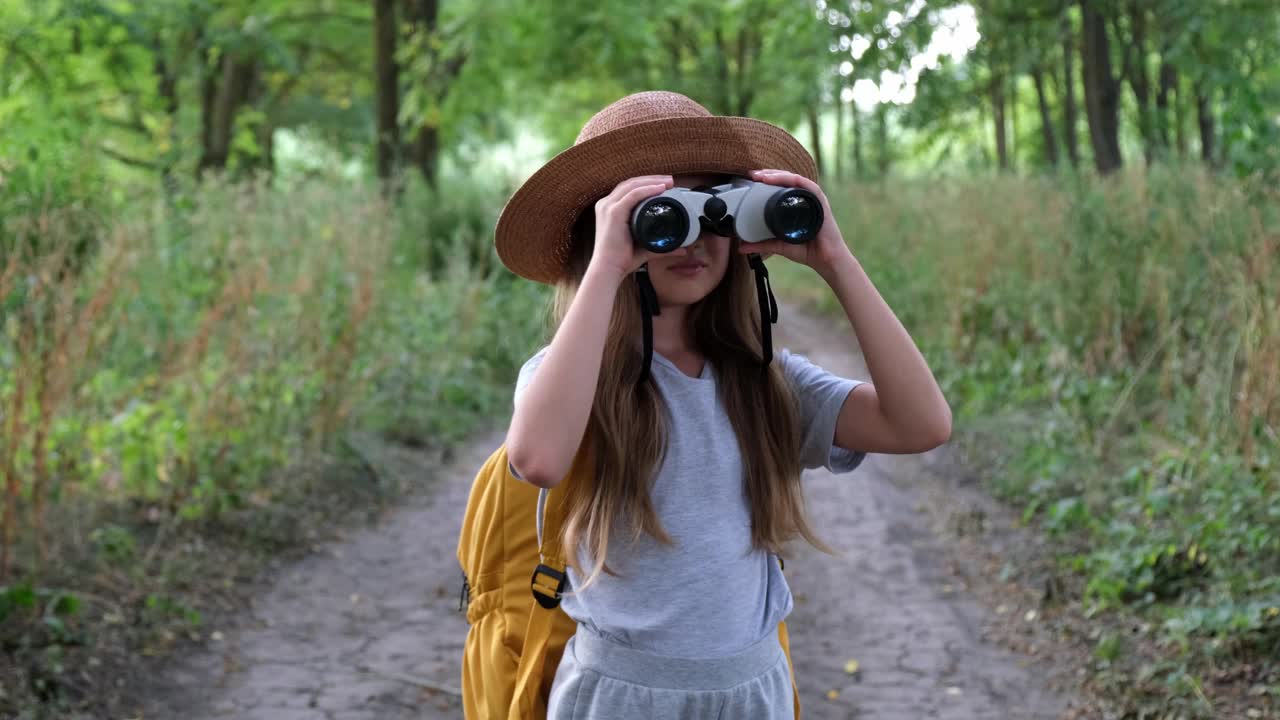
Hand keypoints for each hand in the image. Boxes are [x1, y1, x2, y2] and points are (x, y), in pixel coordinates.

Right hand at [586, 174, 673, 282]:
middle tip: (670, 180)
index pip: (628, 189)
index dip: (647, 184)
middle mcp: (606, 204)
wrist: (609, 270)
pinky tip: (660, 188)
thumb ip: (663, 248)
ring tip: (668, 182)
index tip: (665, 185)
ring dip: (652, 181)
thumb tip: (683, 250)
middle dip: (652, 179)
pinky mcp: (613, 212)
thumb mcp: (644, 248)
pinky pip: (632, 195)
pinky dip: (647, 189)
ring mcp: (608, 207)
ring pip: (632, 185)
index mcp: (609, 209)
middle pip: (631, 183)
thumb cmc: (621, 260)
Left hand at [737, 169, 853, 276]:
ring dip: (777, 175)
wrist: (826, 260)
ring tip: (761, 175)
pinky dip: (792, 180)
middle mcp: (805, 199)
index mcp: (797, 205)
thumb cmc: (807, 251)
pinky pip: (806, 185)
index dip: (766, 180)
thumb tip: (740, 248)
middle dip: (768, 174)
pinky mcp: (820, 202)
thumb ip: (760, 245)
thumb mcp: (778, 245)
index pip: (781, 186)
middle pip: (786, 179)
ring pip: (794, 179)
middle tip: (752, 174)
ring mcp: (813, 199)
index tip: (750, 180)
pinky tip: (779, 179)